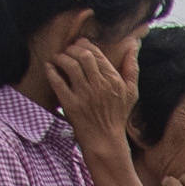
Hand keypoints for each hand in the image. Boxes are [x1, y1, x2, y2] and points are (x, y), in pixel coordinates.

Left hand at [52, 36, 135, 156]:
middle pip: (82, 56)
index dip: (84, 45)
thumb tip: (135, 44)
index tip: (78, 45)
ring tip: (58, 58)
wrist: (105, 141)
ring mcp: (84, 95)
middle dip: (72, 49)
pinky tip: (49, 67)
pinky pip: (58, 82)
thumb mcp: (131, 91)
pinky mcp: (71, 105)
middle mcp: (99, 86)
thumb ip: (132, 67)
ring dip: (61, 57)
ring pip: (70, 65)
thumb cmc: (118, 115)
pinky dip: (51, 71)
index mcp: (113, 80)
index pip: (95, 53)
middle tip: (67, 51)